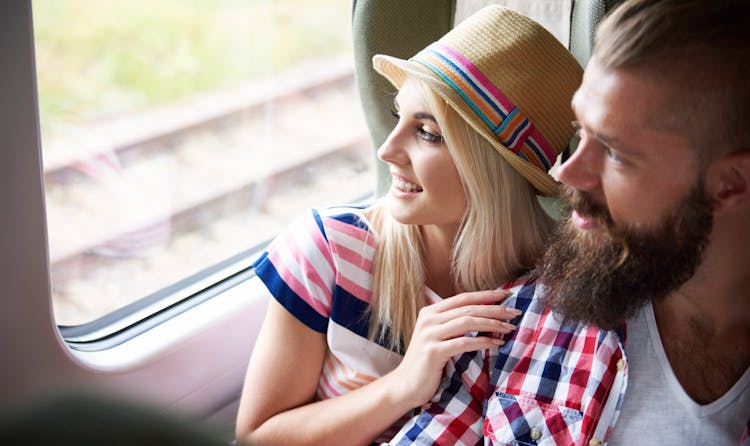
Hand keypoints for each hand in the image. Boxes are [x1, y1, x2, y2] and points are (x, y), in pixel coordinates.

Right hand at [388, 289, 520, 407]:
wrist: (405, 385)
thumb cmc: (427, 362)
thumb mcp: (438, 336)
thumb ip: (453, 324)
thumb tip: (486, 315)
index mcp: (430, 311)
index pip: (463, 298)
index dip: (486, 295)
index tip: (507, 294)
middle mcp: (428, 319)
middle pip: (468, 308)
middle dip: (494, 309)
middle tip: (515, 312)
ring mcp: (429, 335)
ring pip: (467, 322)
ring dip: (492, 324)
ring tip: (509, 328)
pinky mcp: (433, 351)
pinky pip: (464, 342)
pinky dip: (484, 342)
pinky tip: (497, 343)